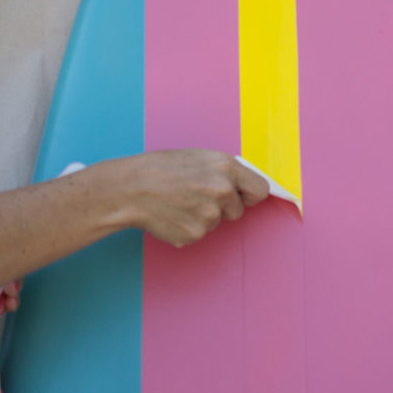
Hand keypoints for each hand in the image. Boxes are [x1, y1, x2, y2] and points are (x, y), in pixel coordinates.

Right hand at [93, 150, 269, 247]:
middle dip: (223, 207)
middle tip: (196, 195)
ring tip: (180, 202)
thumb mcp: (200, 158)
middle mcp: (222, 192)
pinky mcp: (195, 234)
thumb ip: (225, 172)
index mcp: (226, 168)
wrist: (132, 188)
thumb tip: (243, 186)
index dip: (250, 195)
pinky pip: (199, 234)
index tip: (242, 197)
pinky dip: (188, 227)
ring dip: (202, 217)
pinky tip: (173, 214)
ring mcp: (209, 216)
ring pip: (216, 223)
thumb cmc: (163, 168)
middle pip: (238, 211)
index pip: (260, 190)